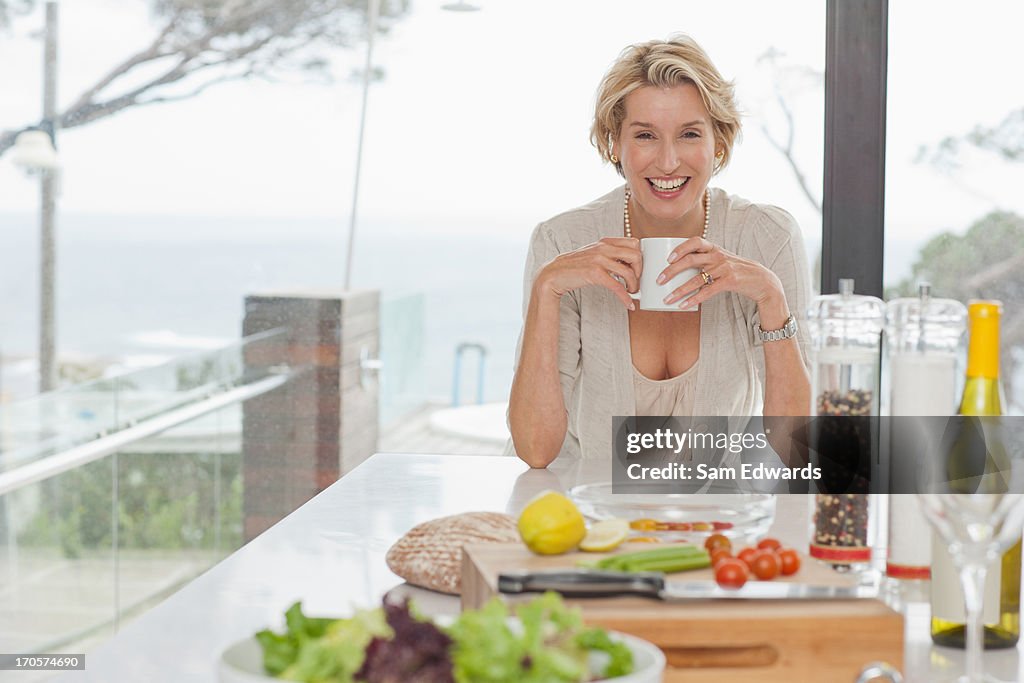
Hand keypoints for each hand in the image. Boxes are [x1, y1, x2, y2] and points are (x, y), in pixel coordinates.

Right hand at [537, 237, 642, 309]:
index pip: (633, 243)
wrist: (554, 274)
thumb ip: (608, 254)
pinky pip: (617, 287)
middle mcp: (603, 248)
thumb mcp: (593, 254)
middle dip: (640, 271)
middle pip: (636, 255)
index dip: (640, 256)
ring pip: (629, 272)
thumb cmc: (575, 267)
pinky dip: (625, 297)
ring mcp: (599, 260)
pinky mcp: (595, 274)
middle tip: (636, 281)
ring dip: (634, 286)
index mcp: (605, 242)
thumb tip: (627, 263)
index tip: (637, 269)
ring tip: (632, 292)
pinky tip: (628, 304)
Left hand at [657, 237, 784, 310]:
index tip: (668, 258)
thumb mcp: (721, 259)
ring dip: (679, 290)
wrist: (761, 279)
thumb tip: (677, 269)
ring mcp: (724, 268)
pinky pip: (707, 291)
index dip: (680, 248)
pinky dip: (693, 299)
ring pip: (696, 279)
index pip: (695, 241)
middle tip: (659, 280)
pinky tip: (683, 305)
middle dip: (671, 271)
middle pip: (690, 260)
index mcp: (713, 248)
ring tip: (667, 299)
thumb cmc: (735, 270)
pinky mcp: (729, 281)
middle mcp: (717, 255)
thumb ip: (703, 260)